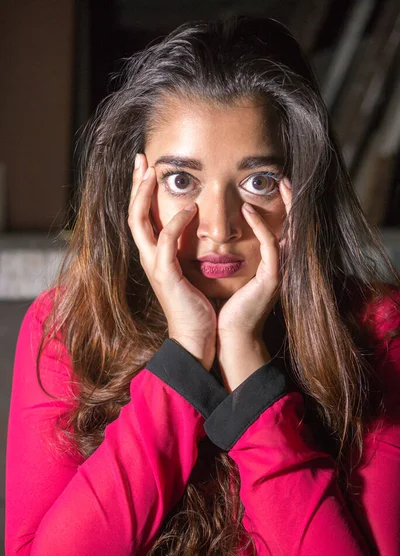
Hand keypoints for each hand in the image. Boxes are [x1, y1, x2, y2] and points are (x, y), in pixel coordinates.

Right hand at [128, 153, 216, 369]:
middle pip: (132, 214)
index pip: (141, 217)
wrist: (195, 336)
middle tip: (141, 160)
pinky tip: (189, 209)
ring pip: (139, 223)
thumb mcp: (189, 270)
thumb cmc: (196, 305)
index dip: (140, 192)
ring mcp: (154, 266)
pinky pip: (166, 242)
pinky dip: (176, 223)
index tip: (146, 168)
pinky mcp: (166, 275)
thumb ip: (187, 249)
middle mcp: (148, 258)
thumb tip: (196, 226)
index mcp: (154, 255)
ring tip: (152, 173)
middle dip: (135, 185)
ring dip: (144, 195)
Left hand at [216, 177, 291, 340]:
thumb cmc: (226, 307)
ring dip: (286, 206)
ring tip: (279, 183)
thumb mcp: (233, 275)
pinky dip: (261, 226)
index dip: (285, 206)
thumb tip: (221, 235)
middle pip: (295, 226)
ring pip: (290, 231)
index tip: (278, 184)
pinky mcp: (271, 279)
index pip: (283, 228)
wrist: (229, 335)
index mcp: (272, 264)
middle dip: (293, 201)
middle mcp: (280, 266)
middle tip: (285, 177)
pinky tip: (249, 210)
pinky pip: (270, 246)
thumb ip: (236, 255)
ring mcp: (278, 272)